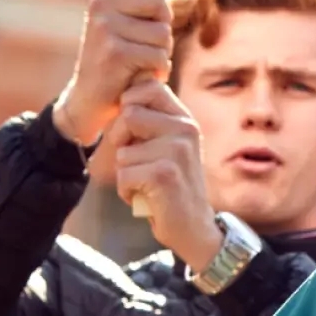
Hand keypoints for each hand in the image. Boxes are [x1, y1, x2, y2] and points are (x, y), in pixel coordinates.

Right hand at [52, 0, 171, 146]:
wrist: (91, 98)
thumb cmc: (118, 57)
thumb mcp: (124, 21)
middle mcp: (101, 5)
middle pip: (159, 2)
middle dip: (162, 26)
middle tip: (144, 44)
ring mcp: (106, 28)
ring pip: (163, 32)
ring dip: (161, 52)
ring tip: (139, 61)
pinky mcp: (116, 52)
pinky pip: (159, 56)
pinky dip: (157, 70)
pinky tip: (139, 75)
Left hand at [91, 80, 221, 269]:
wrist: (194, 228)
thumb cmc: (171, 186)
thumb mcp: (166, 147)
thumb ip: (151, 122)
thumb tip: (124, 96)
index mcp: (184, 120)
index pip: (147, 87)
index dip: (129, 106)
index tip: (137, 133)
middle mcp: (185, 130)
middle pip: (128, 115)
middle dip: (122, 142)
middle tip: (142, 163)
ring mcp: (177, 151)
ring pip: (122, 152)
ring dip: (127, 173)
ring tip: (149, 184)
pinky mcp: (164, 173)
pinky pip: (124, 174)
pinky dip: (128, 191)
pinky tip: (148, 197)